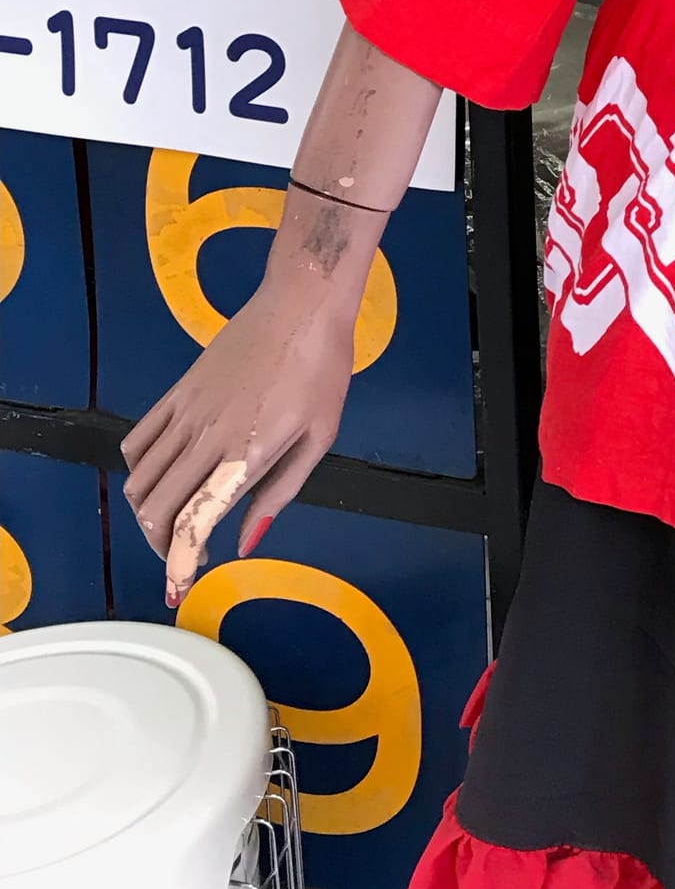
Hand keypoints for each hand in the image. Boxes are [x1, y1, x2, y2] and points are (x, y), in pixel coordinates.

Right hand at [120, 274, 355, 604]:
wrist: (302, 303)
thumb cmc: (322, 369)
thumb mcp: (319, 437)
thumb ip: (280, 492)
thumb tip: (247, 541)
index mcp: (244, 456)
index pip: (192, 524)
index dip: (179, 564)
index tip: (181, 585)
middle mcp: (205, 439)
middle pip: (154, 509)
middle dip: (161, 545)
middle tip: (185, 555)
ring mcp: (185, 413)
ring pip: (139, 479)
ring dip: (147, 512)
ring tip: (175, 520)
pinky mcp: (176, 391)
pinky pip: (139, 440)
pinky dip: (138, 470)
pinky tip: (161, 477)